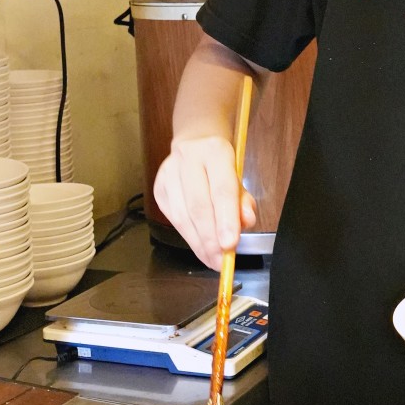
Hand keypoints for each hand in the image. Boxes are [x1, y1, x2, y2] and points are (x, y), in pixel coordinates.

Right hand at [153, 137, 257, 270]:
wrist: (195, 143)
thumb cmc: (221, 164)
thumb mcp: (239, 176)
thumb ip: (244, 200)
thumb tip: (246, 222)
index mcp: (214, 151)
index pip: (221, 189)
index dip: (226, 220)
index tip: (230, 245)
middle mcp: (188, 159)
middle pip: (198, 206)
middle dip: (210, 239)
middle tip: (222, 261)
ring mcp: (168, 173)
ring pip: (182, 216)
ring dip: (199, 243)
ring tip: (213, 260)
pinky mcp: (159, 188)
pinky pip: (173, 219)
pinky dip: (189, 238)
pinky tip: (200, 248)